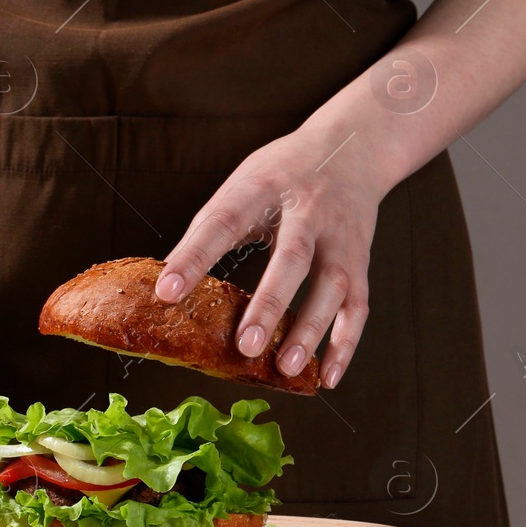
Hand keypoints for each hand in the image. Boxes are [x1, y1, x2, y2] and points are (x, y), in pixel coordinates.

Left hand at [156, 124, 388, 388]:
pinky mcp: (360, 261)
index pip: (224, 222)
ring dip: (310, 330)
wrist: (351, 149)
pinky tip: (325, 377)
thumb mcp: (243, 184)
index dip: (193, 257)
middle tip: (244, 346)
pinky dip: (344, 345)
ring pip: (332, 286)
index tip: (165, 292)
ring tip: (284, 367)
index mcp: (264, 187)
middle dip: (269, 304)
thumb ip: (211, 228)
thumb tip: (168, 284)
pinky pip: (357, 307)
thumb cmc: (282, 175)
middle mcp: (309, 211)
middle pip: (293, 259)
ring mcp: (340, 237)